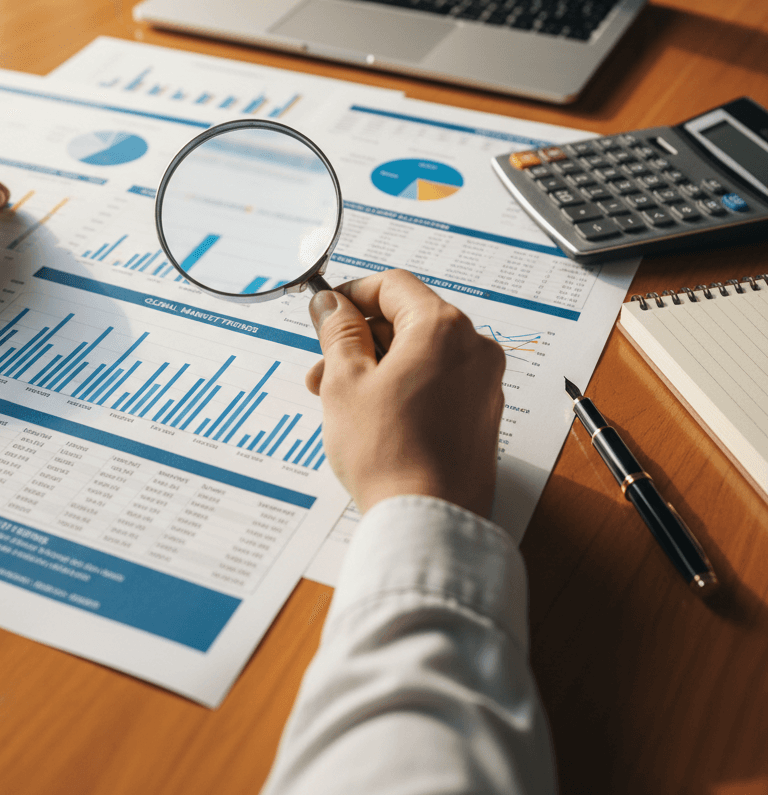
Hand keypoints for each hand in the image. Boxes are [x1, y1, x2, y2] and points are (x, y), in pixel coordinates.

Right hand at [307, 270, 505, 516]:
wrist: (428, 520)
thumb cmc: (387, 453)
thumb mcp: (345, 382)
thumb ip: (338, 333)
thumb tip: (330, 304)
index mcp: (443, 329)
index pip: (393, 286)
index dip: (352, 294)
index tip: (325, 313)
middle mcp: (474, 349)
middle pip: (408, 320)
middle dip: (360, 340)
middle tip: (321, 366)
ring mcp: (483, 384)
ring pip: (420, 355)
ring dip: (376, 366)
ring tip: (336, 399)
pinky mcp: (481, 416)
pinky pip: (437, 383)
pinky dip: (402, 387)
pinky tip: (370, 416)